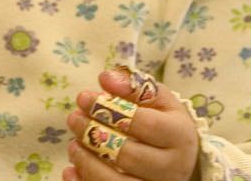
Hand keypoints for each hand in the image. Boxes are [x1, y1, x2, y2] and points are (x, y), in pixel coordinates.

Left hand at [64, 67, 199, 180]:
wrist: (178, 157)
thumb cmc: (163, 122)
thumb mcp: (156, 98)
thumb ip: (133, 85)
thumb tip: (106, 79)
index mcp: (179, 136)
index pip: (144, 123)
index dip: (109, 109)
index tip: (83, 97)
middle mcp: (172, 167)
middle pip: (128, 156)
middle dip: (94, 135)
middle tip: (73, 119)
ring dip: (87, 163)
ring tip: (73, 145)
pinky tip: (71, 171)